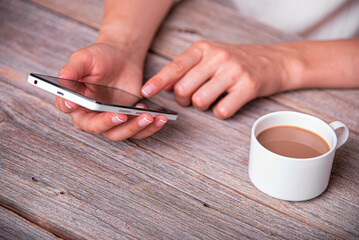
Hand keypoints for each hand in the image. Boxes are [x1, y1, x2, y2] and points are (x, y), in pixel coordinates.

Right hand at [56, 43, 166, 140]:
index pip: (67, 108)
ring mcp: (109, 120)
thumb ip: (72, 69)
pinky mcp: (127, 120)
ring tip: (150, 117)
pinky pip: (137, 130)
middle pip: (97, 127)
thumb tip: (62, 81)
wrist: (122, 57)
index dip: (73, 109)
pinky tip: (157, 116)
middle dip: (111, 123)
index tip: (81, 105)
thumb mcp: (84, 58)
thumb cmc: (100, 56)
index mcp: (74, 100)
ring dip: (134, 128)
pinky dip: (148, 127)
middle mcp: (89, 115)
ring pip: (119, 133)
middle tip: (125, 115)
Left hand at [142, 40, 295, 118]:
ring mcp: (234, 71)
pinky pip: (221, 111)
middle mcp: (218, 57)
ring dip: (202, 106)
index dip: (158, 81)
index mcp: (204, 48)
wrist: (273, 61)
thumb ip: (187, 69)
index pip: (175, 66)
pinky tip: (227, 102)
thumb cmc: (236, 61)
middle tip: (191, 99)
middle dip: (183, 100)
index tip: (145, 91)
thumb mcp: (209, 57)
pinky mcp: (248, 87)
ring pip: (200, 101)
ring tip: (212, 99)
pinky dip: (220, 112)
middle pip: (183, 89)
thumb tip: (164, 86)